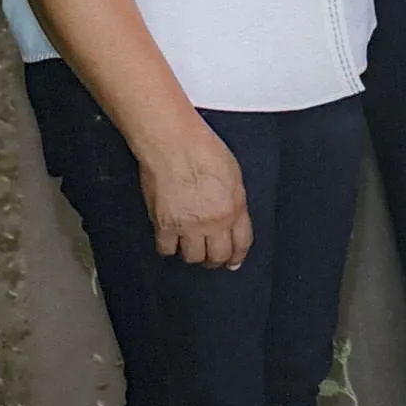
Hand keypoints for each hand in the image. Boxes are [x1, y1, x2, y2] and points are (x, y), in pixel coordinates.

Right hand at [136, 117, 251, 267]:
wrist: (174, 145)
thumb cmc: (203, 151)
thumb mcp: (233, 176)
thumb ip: (234, 201)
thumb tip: (233, 215)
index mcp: (234, 208)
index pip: (242, 243)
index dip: (238, 255)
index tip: (234, 261)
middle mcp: (213, 222)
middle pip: (217, 256)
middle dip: (216, 260)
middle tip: (212, 258)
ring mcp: (187, 226)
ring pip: (193, 257)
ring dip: (193, 255)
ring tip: (191, 248)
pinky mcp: (163, 225)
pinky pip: (167, 249)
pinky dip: (169, 247)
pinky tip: (171, 240)